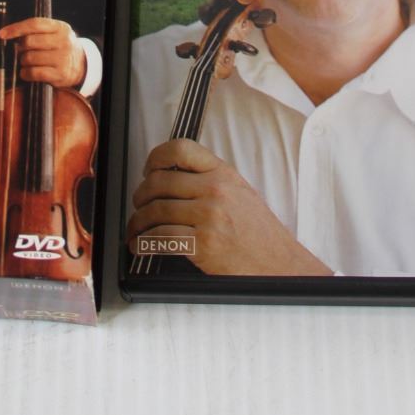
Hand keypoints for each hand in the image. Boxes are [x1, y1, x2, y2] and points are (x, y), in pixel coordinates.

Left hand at [0, 17, 85, 87]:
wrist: (81, 65)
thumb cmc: (60, 47)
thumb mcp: (55, 33)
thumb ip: (37, 31)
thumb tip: (9, 34)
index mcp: (60, 27)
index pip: (34, 24)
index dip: (16, 28)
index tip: (2, 34)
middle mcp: (63, 41)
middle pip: (29, 41)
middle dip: (20, 48)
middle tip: (21, 51)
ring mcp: (62, 58)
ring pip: (30, 58)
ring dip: (23, 62)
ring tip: (27, 62)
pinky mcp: (60, 74)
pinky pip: (34, 73)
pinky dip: (25, 73)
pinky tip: (26, 72)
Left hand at [128, 138, 330, 276]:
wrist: (279, 265)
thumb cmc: (259, 233)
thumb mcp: (240, 193)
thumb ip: (211, 180)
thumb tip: (173, 177)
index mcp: (223, 173)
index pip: (181, 149)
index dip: (156, 157)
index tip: (147, 170)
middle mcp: (215, 190)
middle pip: (160, 182)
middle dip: (140, 196)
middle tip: (138, 206)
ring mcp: (209, 216)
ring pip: (156, 211)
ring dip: (137, 222)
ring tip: (134, 230)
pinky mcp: (204, 244)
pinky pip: (161, 239)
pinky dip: (144, 243)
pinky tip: (140, 246)